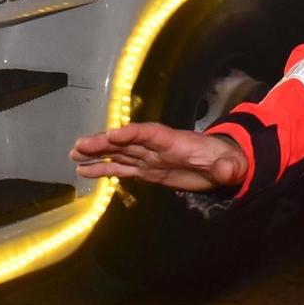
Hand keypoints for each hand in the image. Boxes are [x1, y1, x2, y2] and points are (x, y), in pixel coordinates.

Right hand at [70, 122, 247, 192]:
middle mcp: (157, 146)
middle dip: (104, 142)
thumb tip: (227, 171)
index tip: (111, 135)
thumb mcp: (230, 164)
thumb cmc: (226, 159)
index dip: (130, 133)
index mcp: (175, 141)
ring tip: (73, 155)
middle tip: (79, 145)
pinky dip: (103, 169)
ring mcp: (150, 157)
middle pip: (127, 141)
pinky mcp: (148, 170)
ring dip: (97, 154)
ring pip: (119, 153)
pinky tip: (84, 171)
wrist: (224, 163)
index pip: (149, 133)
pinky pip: (122, 168)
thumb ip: (227, 167)